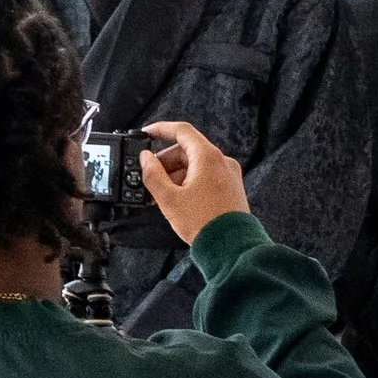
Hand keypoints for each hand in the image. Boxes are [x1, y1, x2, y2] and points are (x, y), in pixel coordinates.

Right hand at [138, 120, 249, 244]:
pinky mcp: (230, 188)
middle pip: (187, 150)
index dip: (160, 129)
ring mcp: (228, 175)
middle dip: (166, 161)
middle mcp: (221, 162)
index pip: (182, 131)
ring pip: (196, 164)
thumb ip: (153, 174)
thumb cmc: (204, 223)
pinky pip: (205, 176)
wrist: (231, 248)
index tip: (146, 134)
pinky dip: (189, 182)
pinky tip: (178, 199)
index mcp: (208, 158)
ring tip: (162, 194)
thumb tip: (145, 159)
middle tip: (150, 177)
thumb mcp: (169, 199)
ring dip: (176, 174)